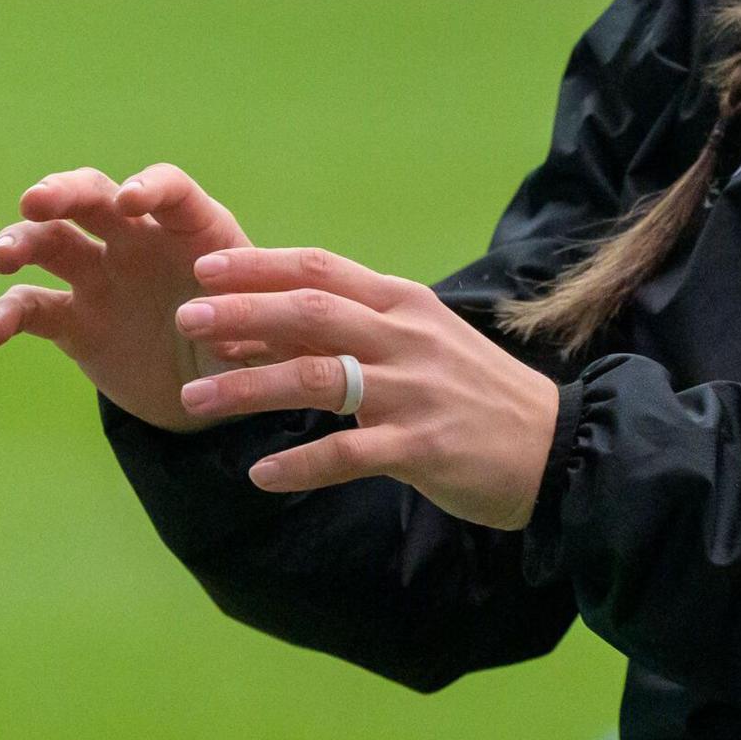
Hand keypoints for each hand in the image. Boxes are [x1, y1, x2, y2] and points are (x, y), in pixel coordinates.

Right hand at [0, 164, 252, 433]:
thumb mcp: (264, 341)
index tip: (129, 202)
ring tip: (0, 257)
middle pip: (93, 196)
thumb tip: (225, 328)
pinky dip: (6, 314)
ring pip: (49, 240)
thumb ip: (249, 329)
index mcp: (191, 232)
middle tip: (34, 201)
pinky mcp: (70, 320)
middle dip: (62, 191)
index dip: (148, 188)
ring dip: (19, 239)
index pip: (169, 190)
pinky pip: (30, 306)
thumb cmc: (247, 350)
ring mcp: (98, 276)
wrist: (208, 394)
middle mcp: (138, 241)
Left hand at [173, 247, 563, 530]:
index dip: (259, 266)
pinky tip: (260, 473)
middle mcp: (406, 338)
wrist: (556, 448)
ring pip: (316, 378)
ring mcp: (414, 392)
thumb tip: (267, 327)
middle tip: (184, 320)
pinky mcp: (421, 447)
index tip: (203, 267)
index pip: (321, 269)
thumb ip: (356, 329)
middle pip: (309, 313)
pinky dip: (299, 463)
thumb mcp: (422, 342)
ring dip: (248, 387)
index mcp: (404, 304)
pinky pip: (347, 454)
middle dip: (241, 313)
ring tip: (195, 399)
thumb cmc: (478, 394)